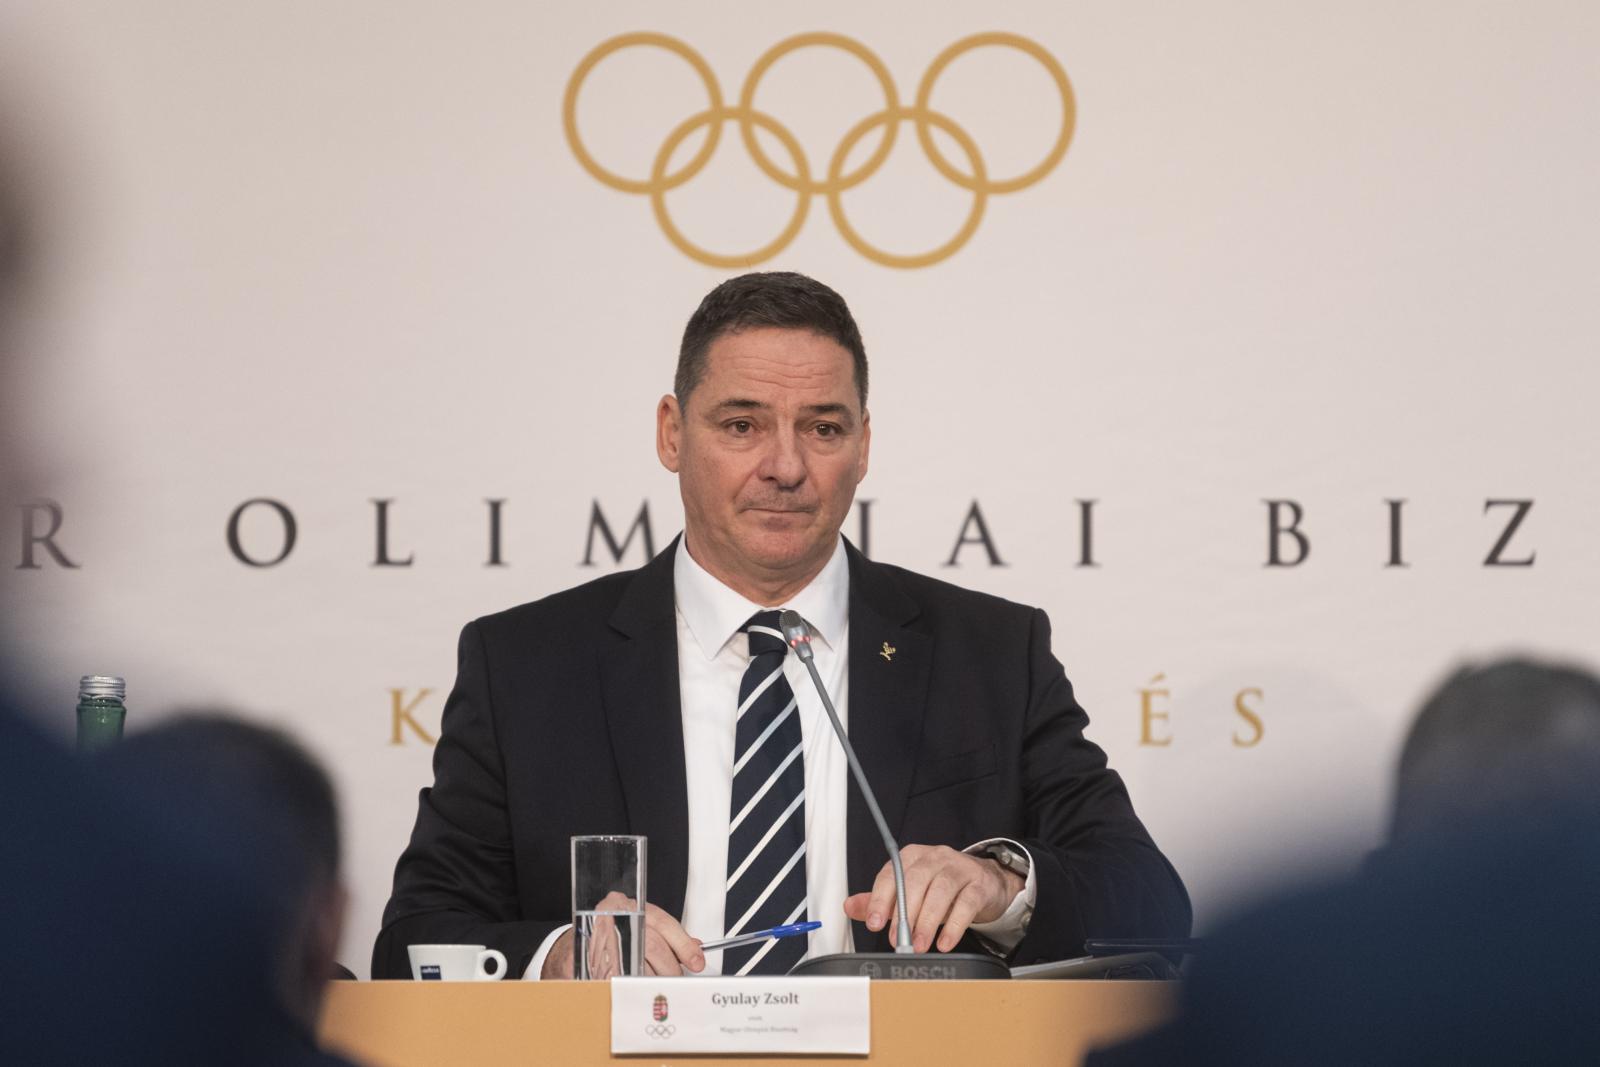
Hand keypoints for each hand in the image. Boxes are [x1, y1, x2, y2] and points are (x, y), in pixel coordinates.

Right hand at [541, 893, 705, 977]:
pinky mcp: (584, 957)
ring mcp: (598, 935)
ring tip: (656, 987)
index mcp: (631, 907)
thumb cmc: (608, 937)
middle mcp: (614, 916)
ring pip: (635, 962)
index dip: (683, 943)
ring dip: (650, 980)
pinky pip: (613, 976)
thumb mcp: (638, 929)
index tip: (696, 961)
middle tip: (675, 980)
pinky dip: (626, 987)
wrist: (570, 948)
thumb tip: (694, 948)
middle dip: (669, 967)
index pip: (663, 922)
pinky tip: (632, 991)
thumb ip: (665, 937)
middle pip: (652, 945)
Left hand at [843, 844, 1024, 953]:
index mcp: (913, 856)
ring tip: (919, 945)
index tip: (873, 923)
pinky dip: (954, 925)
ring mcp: (959, 869)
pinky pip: (966, 904)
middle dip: (904, 913)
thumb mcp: (911, 892)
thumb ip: (881, 900)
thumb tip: (850, 907)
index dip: (880, 899)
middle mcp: (935, 857)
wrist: (984, 882)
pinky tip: (944, 942)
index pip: (892, 874)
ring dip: (927, 921)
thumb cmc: (943, 888)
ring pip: (941, 891)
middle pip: (916, 881)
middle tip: (897, 940)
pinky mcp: (979, 885)